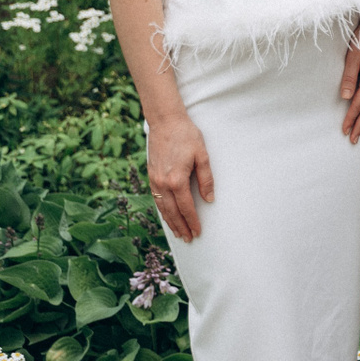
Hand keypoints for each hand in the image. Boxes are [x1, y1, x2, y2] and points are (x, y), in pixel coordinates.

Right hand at [146, 113, 213, 241]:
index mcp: (177, 179)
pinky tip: (167, 216)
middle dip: (181, 227)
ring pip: (162, 208)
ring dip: (170, 222)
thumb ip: (206, 179)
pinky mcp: (151, 176)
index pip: (186, 207)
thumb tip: (209, 199)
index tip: (198, 231)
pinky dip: (162, 211)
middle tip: (188, 238)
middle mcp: (163, 183)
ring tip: (178, 233)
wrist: (165, 122)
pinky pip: (156, 199)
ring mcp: (154, 180)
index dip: (192, 221)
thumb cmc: (186, 135)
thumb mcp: (202, 155)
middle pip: (173, 212)